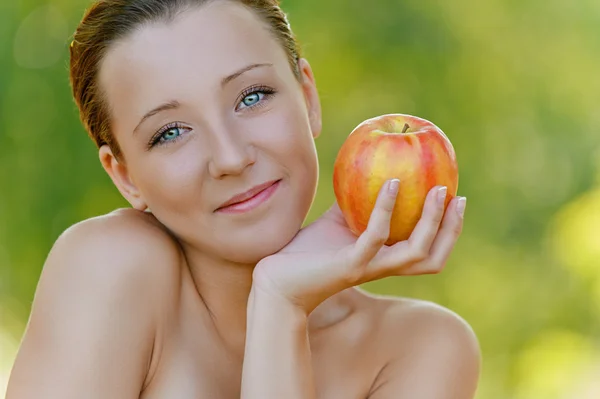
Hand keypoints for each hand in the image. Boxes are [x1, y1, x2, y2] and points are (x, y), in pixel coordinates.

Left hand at [251, 179, 465, 313]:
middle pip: (434, 257)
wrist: (276, 277)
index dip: (448, 230)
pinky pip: (376, 236)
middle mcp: (382, 267)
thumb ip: (354, 202)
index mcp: (384, 260)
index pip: (428, 251)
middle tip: (458, 196)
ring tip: (437, 190)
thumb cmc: (306, 251)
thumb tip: (367, 168)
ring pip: (416, 252)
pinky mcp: (350, 264)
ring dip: (431, 222)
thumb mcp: (336, 222)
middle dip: (452, 230)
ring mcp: (369, 268)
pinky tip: (392, 184)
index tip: (456, 199)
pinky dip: (387, 209)